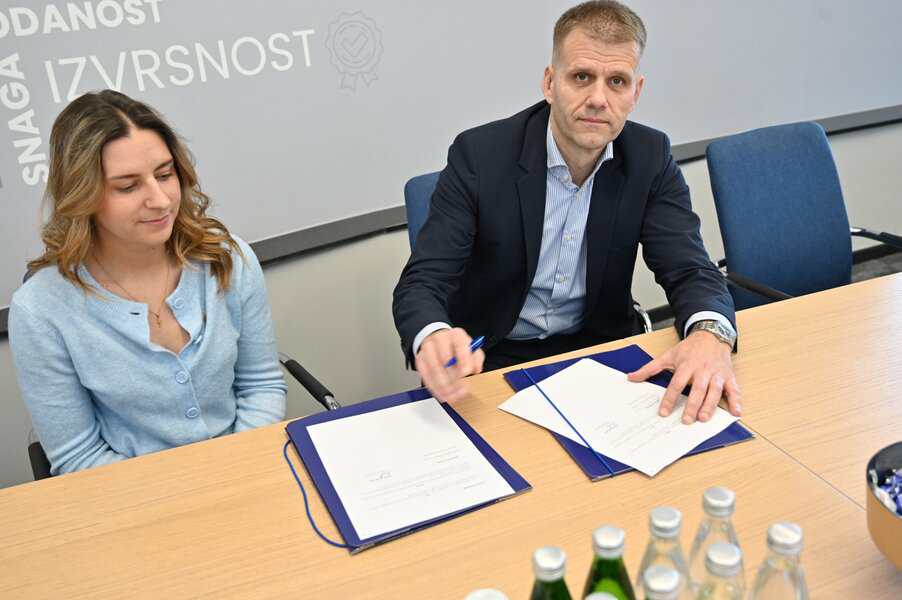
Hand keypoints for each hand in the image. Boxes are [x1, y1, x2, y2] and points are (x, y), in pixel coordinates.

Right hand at [415, 328, 484, 402]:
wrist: (439, 342)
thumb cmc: (457, 348)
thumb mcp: (471, 349)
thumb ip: (476, 358)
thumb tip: (476, 369)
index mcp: (456, 335)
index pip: (460, 344)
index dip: (463, 359)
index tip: (466, 372)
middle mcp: (440, 339)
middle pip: (445, 358)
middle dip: (454, 377)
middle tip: (461, 389)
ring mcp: (428, 348)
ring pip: (434, 368)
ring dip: (444, 385)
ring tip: (452, 395)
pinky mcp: (420, 359)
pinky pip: (425, 375)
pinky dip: (434, 388)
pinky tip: (442, 395)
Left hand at [627, 330, 741, 423]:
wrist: (711, 335)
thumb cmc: (689, 349)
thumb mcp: (668, 356)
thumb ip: (650, 368)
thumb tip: (631, 377)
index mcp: (687, 365)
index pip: (676, 384)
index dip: (670, 398)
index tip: (664, 412)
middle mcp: (703, 370)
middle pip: (697, 389)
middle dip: (692, 405)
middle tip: (686, 420)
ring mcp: (717, 374)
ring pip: (715, 391)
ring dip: (710, 405)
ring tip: (704, 418)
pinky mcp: (729, 376)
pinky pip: (734, 389)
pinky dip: (736, 401)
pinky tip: (736, 412)